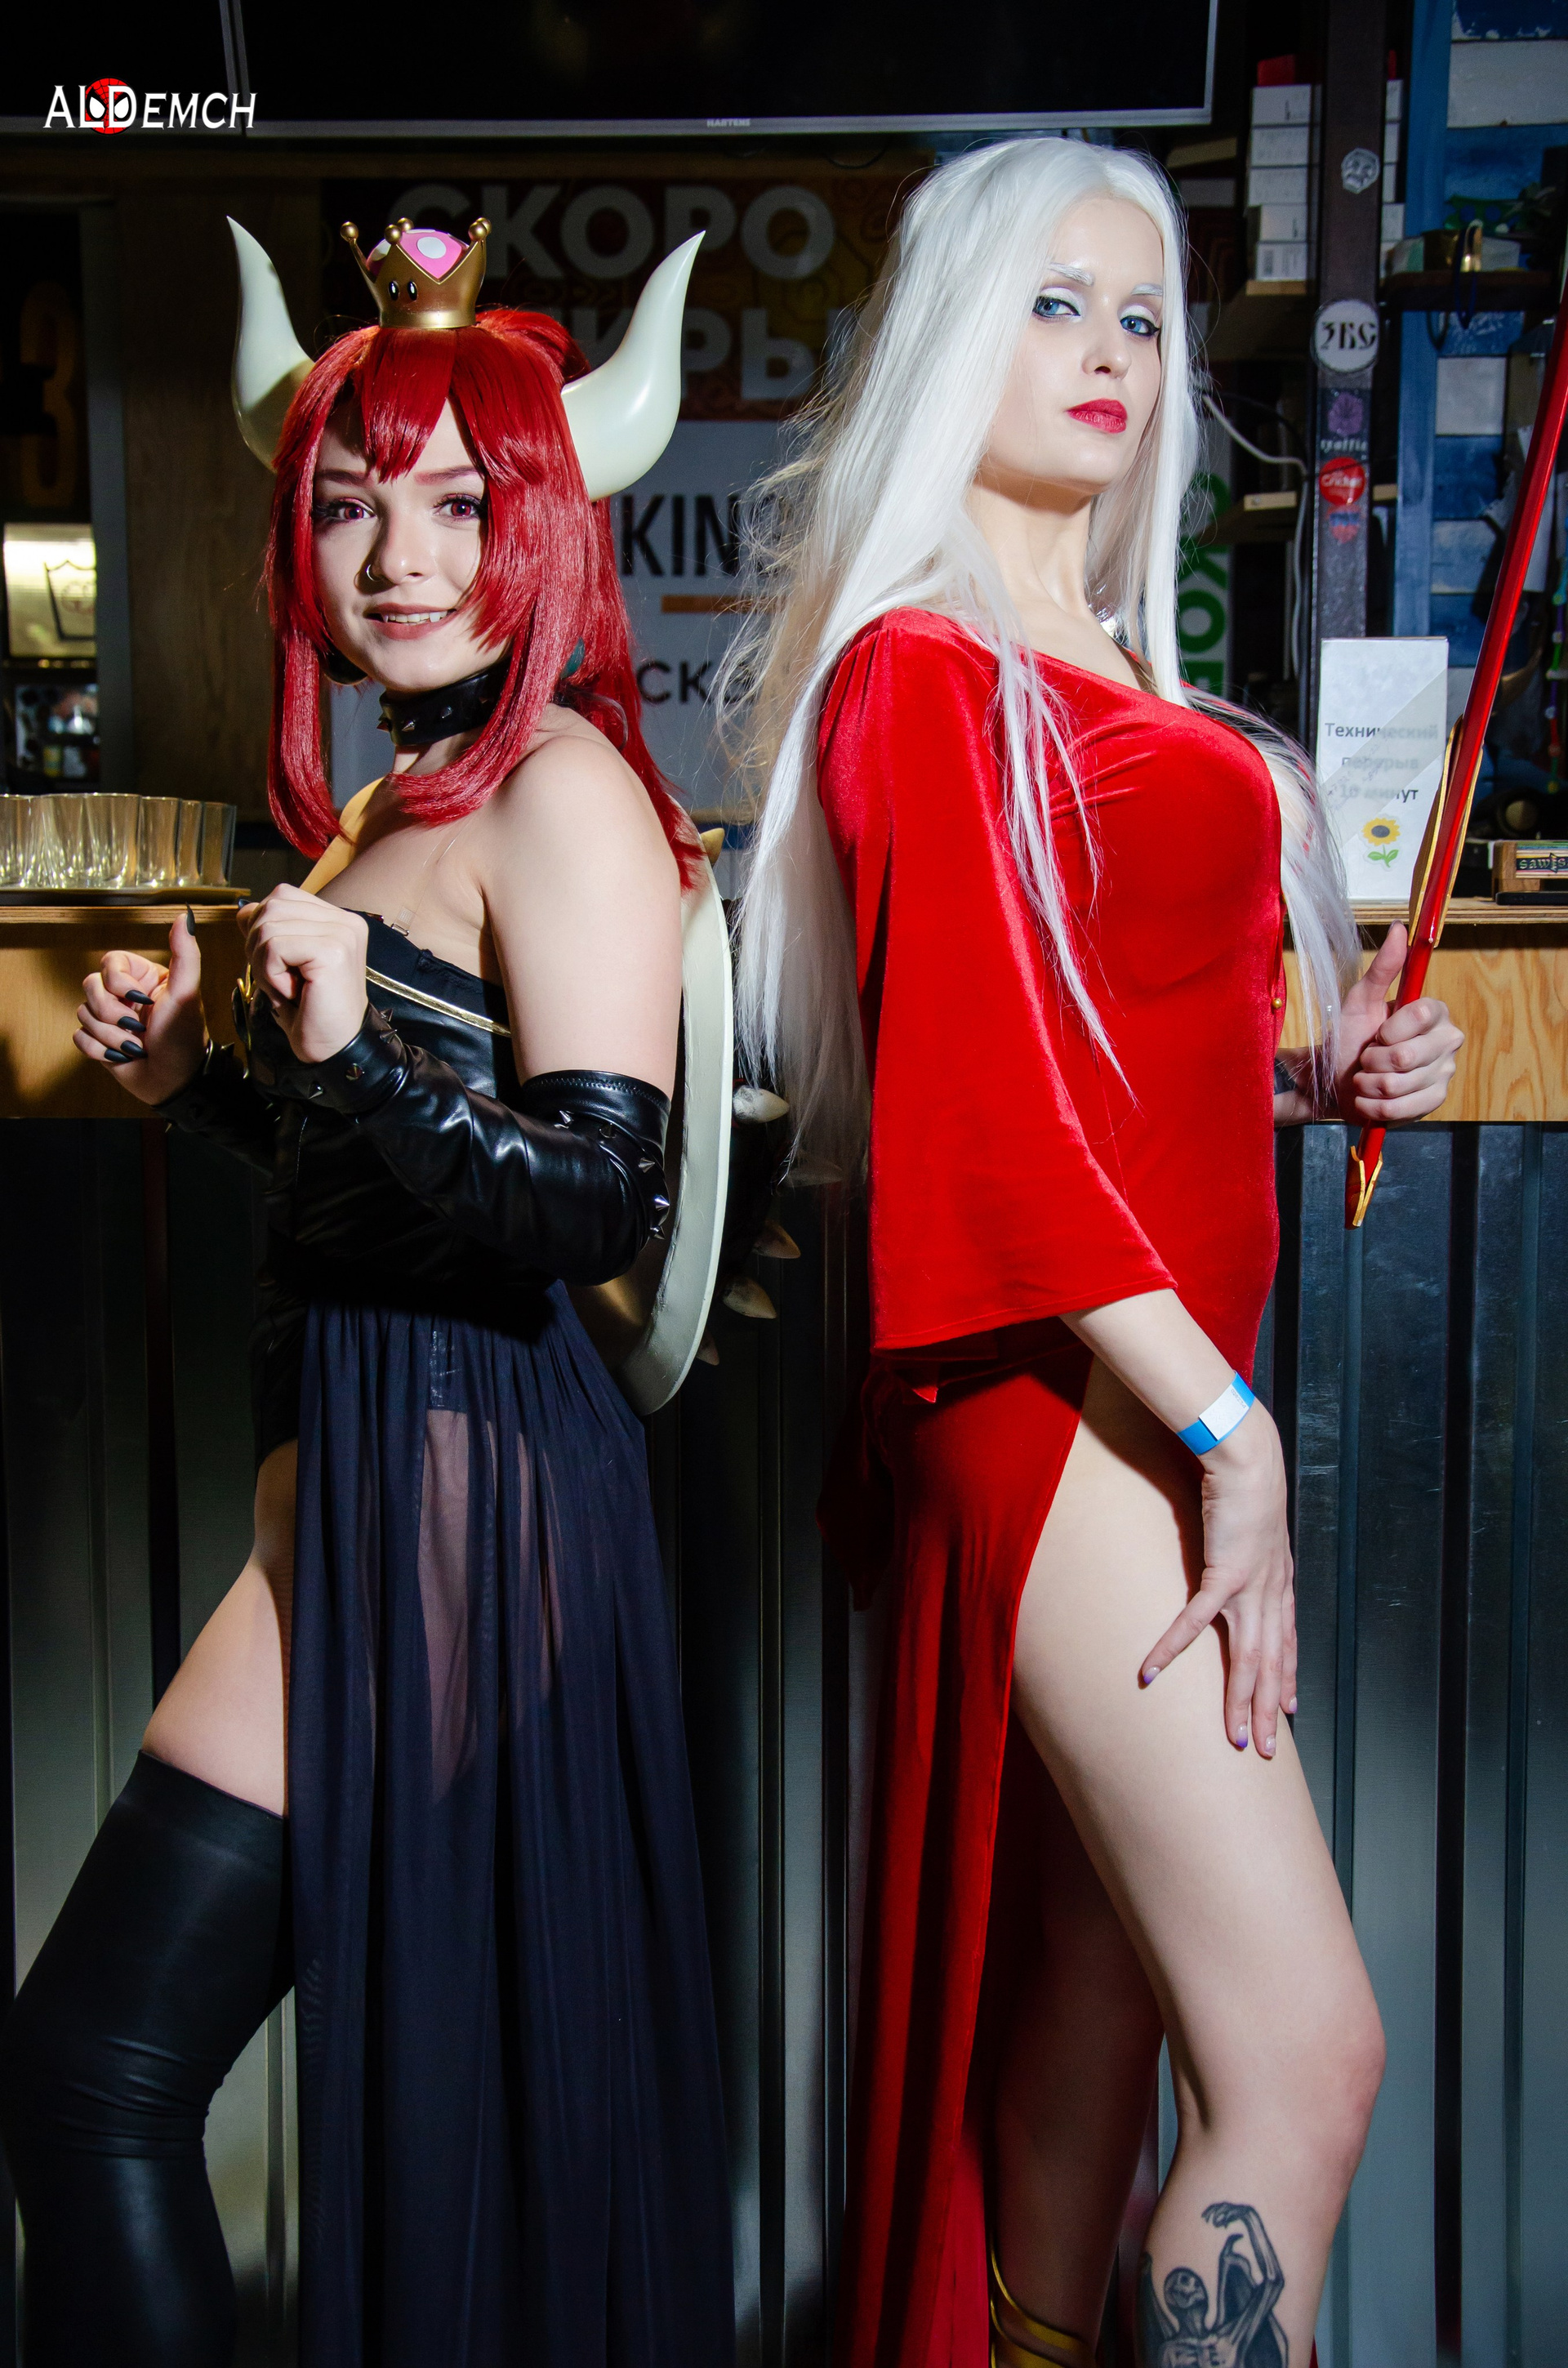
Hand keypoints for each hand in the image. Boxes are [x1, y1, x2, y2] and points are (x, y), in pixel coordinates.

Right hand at [73, 912, 207, 1105]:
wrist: (175, 1081)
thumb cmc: (184, 1036)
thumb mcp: (186, 992)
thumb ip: (185, 953)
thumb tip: (183, 915)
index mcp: (142, 978)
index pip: (109, 962)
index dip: (117, 982)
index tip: (140, 999)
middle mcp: (123, 995)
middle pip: (90, 987)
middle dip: (113, 1013)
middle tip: (139, 1027)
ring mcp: (109, 1018)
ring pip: (83, 1013)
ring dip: (111, 1035)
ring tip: (136, 1046)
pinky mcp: (98, 1041)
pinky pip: (78, 1037)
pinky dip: (99, 1050)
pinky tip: (120, 1056)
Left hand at [238, 885, 367, 1064]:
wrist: (334, 1047)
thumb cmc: (310, 1010)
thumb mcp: (283, 963)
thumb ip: (269, 932)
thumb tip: (244, 912)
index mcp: (338, 919)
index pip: (282, 896)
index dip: (263, 927)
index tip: (280, 965)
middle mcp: (345, 921)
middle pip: (272, 906)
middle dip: (258, 945)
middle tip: (279, 979)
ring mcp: (341, 933)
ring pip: (268, 926)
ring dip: (264, 964)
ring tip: (286, 987)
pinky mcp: (332, 950)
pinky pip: (274, 948)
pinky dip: (271, 975)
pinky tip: (292, 992)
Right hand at [1137, 1402, 1295, 1758]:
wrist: (1249, 1457)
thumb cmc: (1248, 1481)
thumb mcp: (1254, 1523)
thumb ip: (1248, 1544)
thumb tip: (1234, 1548)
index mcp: (1279, 1582)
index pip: (1286, 1642)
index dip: (1287, 1678)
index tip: (1289, 1708)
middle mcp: (1271, 1593)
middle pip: (1272, 1664)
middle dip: (1268, 1709)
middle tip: (1262, 1748)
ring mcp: (1251, 1588)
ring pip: (1248, 1659)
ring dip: (1240, 1701)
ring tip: (1233, 1735)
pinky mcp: (1224, 1574)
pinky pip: (1195, 1622)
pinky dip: (1172, 1648)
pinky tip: (1152, 1670)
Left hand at [1334, 922, 1463, 1124]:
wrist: (1337, 1081)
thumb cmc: (1351, 1038)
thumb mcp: (1360, 1001)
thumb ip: (1382, 968)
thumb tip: (1399, 928)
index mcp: (1434, 1013)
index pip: (1421, 1014)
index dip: (1390, 1029)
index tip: (1377, 1033)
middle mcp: (1447, 1042)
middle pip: (1408, 1056)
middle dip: (1374, 1060)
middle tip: (1367, 1057)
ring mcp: (1443, 1075)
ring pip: (1400, 1085)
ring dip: (1369, 1083)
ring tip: (1366, 1077)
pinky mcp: (1433, 1103)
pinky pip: (1401, 1109)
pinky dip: (1374, 1106)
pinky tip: (1369, 1098)